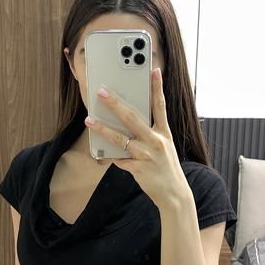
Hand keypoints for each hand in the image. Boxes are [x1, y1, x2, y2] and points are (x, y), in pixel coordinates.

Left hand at [85, 67, 188, 209]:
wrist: (174, 194)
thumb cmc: (166, 168)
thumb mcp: (163, 147)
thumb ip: (149, 134)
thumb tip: (126, 123)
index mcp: (164, 133)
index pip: (160, 105)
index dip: (157, 87)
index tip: (154, 70)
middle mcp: (157, 141)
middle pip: (133, 117)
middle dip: (115, 103)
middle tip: (102, 92)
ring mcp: (147, 155)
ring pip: (120, 138)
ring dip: (103, 128)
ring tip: (89, 120)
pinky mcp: (138, 169)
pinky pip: (119, 159)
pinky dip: (110, 156)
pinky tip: (101, 152)